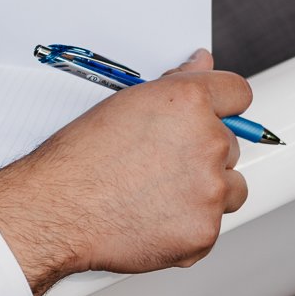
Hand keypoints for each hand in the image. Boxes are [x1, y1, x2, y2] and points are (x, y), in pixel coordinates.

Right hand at [0, 49, 250, 295]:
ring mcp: (210, 190)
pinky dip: (187, 226)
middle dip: (204, 154)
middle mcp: (208, 142)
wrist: (57, 210)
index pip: (237, 93)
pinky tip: (152, 220)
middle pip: (232, 144)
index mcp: (188, 102)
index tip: (214, 117)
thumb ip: (174, 84)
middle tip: (161, 165)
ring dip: (206, 191)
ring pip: (231, 188)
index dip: (224, 105)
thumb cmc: (80, 157)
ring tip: (158, 195)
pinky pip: (211, 226)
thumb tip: (202, 63)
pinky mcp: (204, 232)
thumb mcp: (123, 104)